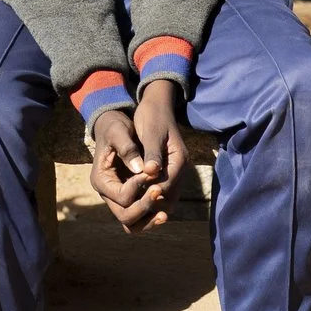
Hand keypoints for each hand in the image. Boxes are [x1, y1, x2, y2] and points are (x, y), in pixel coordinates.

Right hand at [88, 104, 170, 232]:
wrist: (114, 128)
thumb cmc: (115, 127)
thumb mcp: (118, 131)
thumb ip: (127, 149)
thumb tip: (141, 169)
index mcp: (101, 179)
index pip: (122, 196)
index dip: (139, 187)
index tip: (152, 172)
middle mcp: (107, 194)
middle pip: (125, 215)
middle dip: (144, 206)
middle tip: (159, 191)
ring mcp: (117, 199)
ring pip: (131, 223)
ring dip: (147, 221)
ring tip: (164, 215)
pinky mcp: (129, 198)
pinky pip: (138, 218)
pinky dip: (150, 218)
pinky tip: (164, 211)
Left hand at [131, 77, 188, 211]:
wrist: (156, 106)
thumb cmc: (152, 117)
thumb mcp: (151, 133)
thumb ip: (151, 153)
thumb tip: (150, 172)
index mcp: (180, 159)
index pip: (167, 185)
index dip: (149, 193)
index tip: (131, 196)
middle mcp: (181, 169)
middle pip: (169, 197)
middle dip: (151, 202)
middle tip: (129, 204)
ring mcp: (175, 171)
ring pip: (167, 198)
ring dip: (151, 203)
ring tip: (131, 204)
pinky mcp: (167, 172)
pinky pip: (162, 191)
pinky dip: (150, 196)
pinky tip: (134, 197)